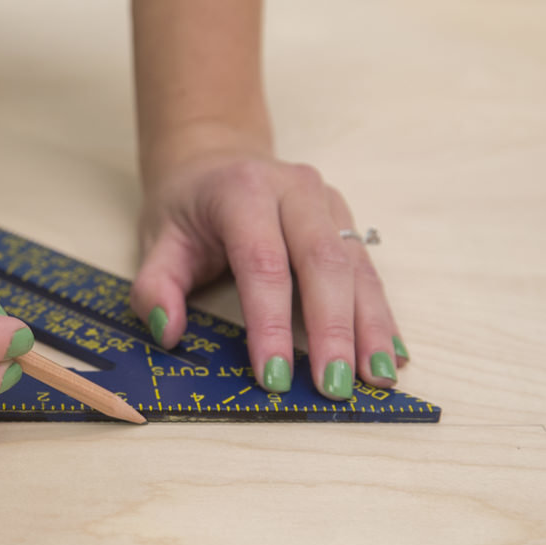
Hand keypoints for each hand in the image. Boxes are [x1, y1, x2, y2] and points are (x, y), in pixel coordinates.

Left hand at [129, 132, 406, 399]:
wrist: (215, 158)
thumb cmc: (187, 206)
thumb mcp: (155, 239)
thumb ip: (154, 287)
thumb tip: (167, 332)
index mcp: (243, 191)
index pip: (263, 263)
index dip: (271, 324)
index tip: (274, 376)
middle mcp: (295, 190)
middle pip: (323, 263)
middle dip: (332, 330)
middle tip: (334, 386)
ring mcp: (328, 203)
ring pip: (356, 268)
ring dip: (370, 327)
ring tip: (377, 378)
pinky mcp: (346, 220)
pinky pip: (368, 270)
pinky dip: (380, 314)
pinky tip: (391, 353)